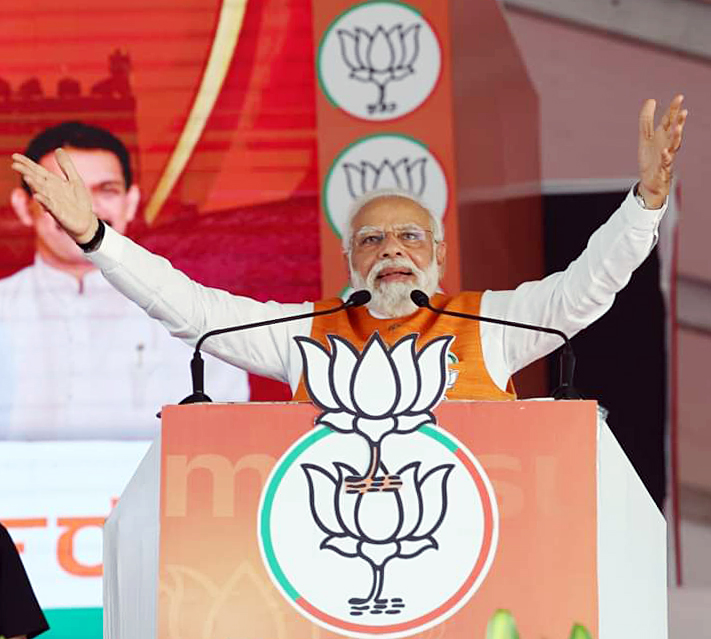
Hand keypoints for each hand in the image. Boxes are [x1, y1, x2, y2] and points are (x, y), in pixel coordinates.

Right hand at [11, 148, 98, 243]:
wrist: (86, 221)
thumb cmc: (79, 201)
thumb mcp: (75, 180)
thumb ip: (66, 166)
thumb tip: (58, 149)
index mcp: (53, 182)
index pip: (38, 170)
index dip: (27, 163)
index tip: (14, 156)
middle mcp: (50, 191)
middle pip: (37, 180)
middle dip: (26, 172)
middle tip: (15, 164)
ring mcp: (53, 202)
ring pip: (41, 192)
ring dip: (34, 185)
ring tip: (27, 177)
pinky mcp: (58, 213)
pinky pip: (49, 206)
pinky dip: (44, 201)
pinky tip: (38, 196)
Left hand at [638, 94, 687, 208]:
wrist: (651, 181)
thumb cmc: (651, 158)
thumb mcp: (645, 137)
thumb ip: (647, 120)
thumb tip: (651, 100)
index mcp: (663, 135)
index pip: (670, 120)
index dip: (674, 109)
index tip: (679, 97)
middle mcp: (667, 144)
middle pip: (674, 131)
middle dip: (679, 121)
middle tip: (683, 111)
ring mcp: (667, 155)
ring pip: (674, 145)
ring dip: (676, 136)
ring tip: (678, 128)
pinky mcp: (662, 168)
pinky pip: (665, 162)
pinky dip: (666, 157)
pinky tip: (665, 151)